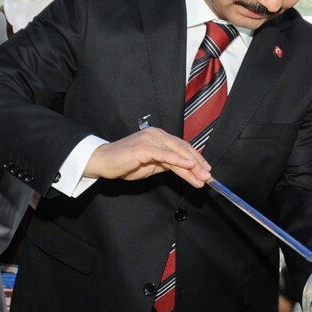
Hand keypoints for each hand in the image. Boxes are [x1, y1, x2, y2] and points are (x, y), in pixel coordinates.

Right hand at [83, 128, 210, 187]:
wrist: (103, 162)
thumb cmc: (126, 163)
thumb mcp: (152, 164)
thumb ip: (167, 164)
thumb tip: (185, 169)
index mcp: (159, 136)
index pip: (182, 147)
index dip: (197, 158)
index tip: (206, 171)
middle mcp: (156, 134)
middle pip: (183, 148)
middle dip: (198, 163)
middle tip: (208, 176)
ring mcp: (150, 139)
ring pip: (176, 152)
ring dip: (192, 166)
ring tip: (201, 177)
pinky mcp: (143, 147)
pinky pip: (164, 155)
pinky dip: (178, 161)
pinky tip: (189, 166)